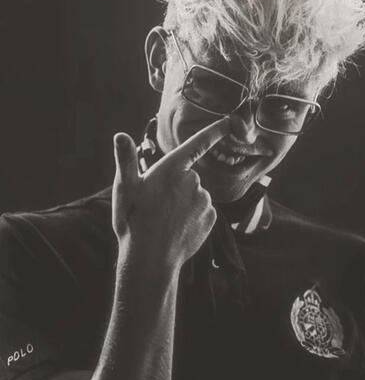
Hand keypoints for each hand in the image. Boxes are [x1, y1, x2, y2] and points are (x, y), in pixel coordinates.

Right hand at [112, 117, 230, 266]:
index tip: (229, 121)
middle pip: (188, 177)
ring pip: (195, 196)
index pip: (197, 143)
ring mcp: (204, 200)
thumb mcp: (125, 188)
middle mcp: (192, 181)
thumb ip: (126, 159)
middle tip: (156, 205)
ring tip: (165, 219)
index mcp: (171, 169)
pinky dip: (193, 218)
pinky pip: (203, 212)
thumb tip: (120, 136)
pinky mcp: (211, 218)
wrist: (150, 258)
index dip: (214, 131)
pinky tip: (177, 228)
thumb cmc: (134, 220)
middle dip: (175, 187)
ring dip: (183, 204)